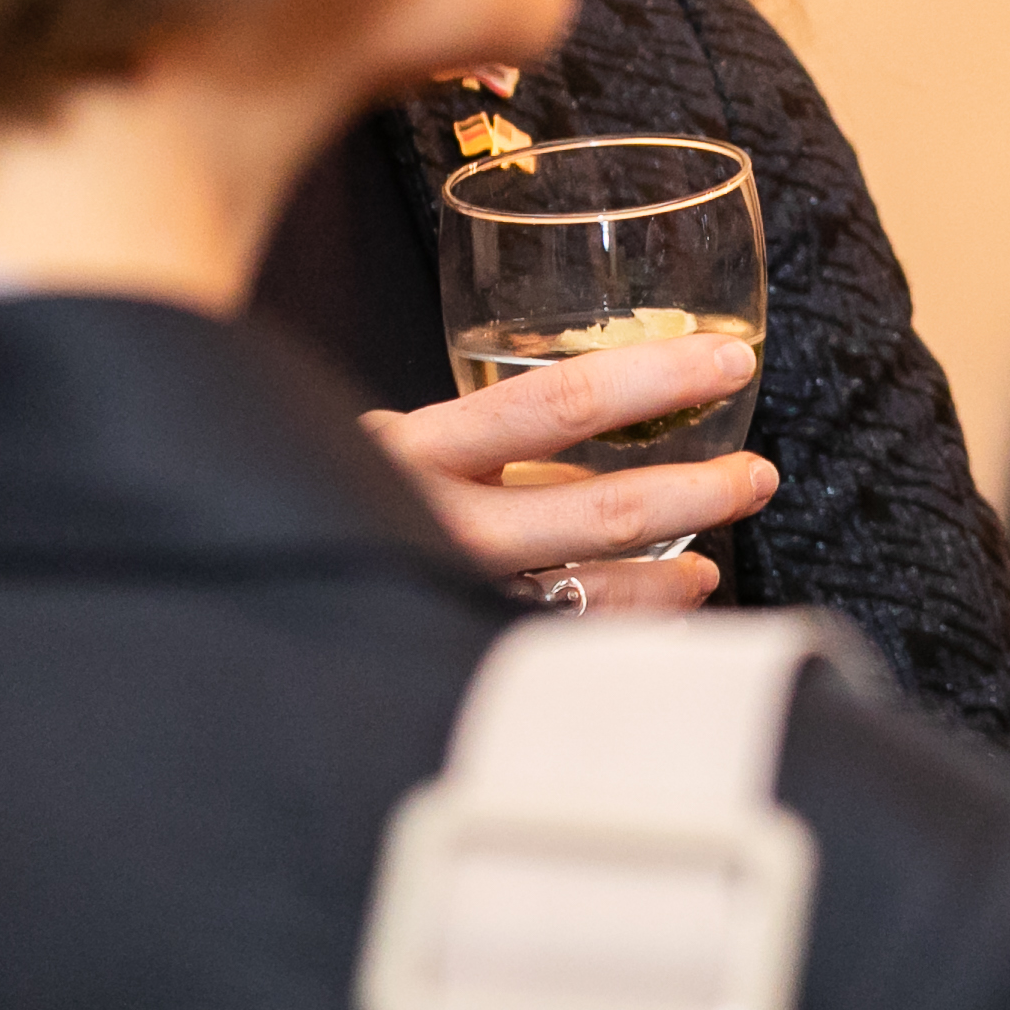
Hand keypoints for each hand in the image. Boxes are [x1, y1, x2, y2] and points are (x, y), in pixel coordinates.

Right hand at [366, 332, 775, 613]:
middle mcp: (433, 525)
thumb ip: (496, 430)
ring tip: (716, 554)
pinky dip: (625, 628)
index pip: (559, 401)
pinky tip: (666, 610)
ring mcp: (448, 598)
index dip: (654, 377)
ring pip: (590, 592)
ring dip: (670, 572)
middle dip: (696, 491)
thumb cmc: (348, 495)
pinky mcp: (456, 650)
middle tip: (756, 475)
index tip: (729, 359)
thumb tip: (625, 400)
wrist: (253, 575)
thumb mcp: (407, 444)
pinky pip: (564, 645)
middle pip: (597, 509)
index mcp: (419, 447)